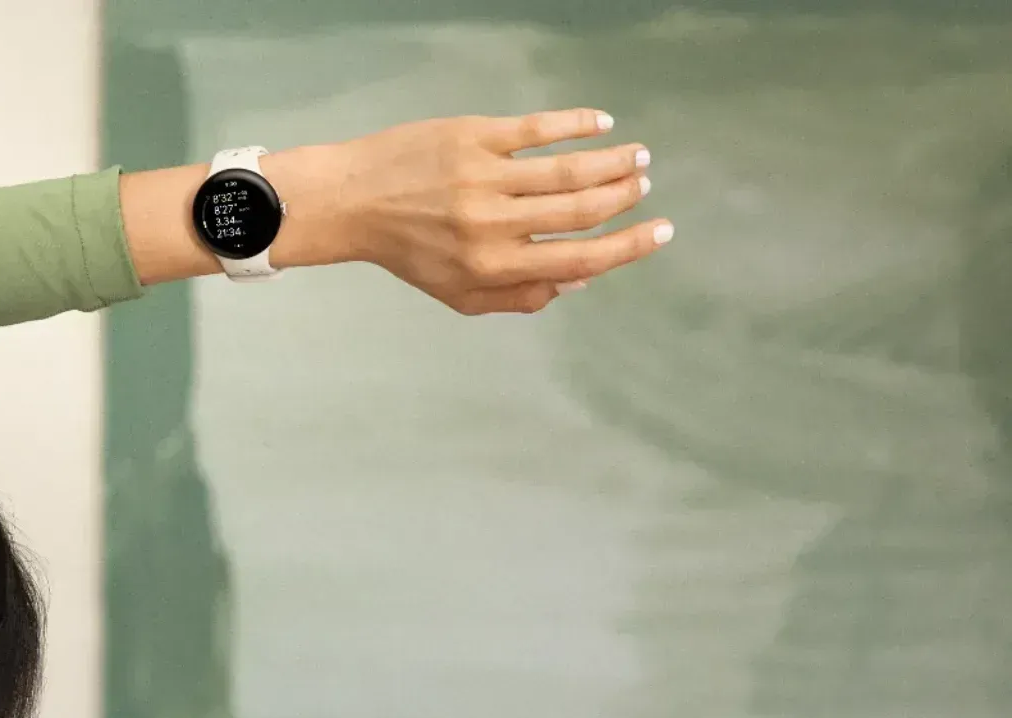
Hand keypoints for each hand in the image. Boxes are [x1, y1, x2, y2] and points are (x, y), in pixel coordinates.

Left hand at [332, 108, 666, 313]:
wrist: (353, 201)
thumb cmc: (409, 251)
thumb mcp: (459, 293)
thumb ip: (521, 296)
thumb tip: (580, 280)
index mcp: (494, 266)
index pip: (581, 257)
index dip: (629, 246)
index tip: (662, 232)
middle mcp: (493, 223)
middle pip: (582, 210)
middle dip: (625, 198)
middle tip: (645, 186)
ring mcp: (484, 176)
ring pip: (569, 169)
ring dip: (613, 162)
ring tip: (638, 157)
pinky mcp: (472, 136)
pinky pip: (537, 129)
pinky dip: (576, 125)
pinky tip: (602, 124)